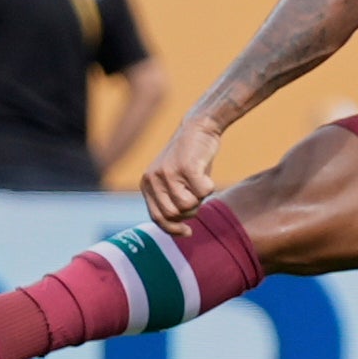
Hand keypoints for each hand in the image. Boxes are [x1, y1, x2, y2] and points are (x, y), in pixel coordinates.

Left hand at [140, 116, 223, 235]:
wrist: (199, 126)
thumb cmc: (190, 157)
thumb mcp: (173, 179)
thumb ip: (170, 199)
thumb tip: (177, 229)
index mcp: (147, 183)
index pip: (156, 217)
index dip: (172, 229)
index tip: (187, 232)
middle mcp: (153, 178)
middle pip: (173, 215)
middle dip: (190, 212)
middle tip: (197, 196)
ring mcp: (169, 172)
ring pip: (188, 206)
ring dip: (200, 199)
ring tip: (200, 183)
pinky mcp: (186, 167)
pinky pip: (203, 192)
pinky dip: (210, 187)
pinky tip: (207, 174)